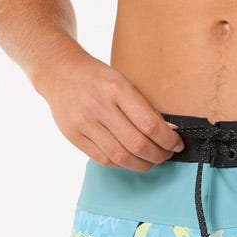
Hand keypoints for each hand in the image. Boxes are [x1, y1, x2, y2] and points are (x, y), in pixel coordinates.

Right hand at [38, 50, 183, 170]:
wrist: (59, 72)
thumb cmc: (98, 76)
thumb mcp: (123, 80)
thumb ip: (144, 105)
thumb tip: (170, 131)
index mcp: (117, 88)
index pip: (149, 124)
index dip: (168, 139)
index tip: (178, 143)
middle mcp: (100, 106)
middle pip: (137, 144)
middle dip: (159, 155)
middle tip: (168, 154)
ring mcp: (84, 123)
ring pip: (121, 156)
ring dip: (143, 164)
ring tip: (153, 160)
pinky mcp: (73, 136)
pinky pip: (103, 159)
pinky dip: (122, 163)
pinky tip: (132, 159)